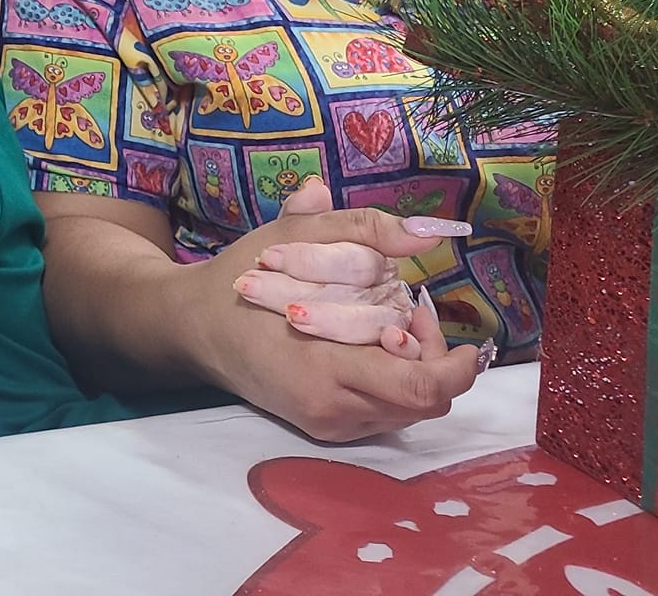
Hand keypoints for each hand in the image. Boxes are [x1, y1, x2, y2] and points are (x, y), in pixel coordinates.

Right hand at [182, 179, 484, 440]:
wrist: (193, 327)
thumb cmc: (244, 277)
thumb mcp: (296, 236)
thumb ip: (364, 229)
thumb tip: (431, 231)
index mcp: (325, 365)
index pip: (418, 387)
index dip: (454, 367)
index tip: (463, 337)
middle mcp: (332, 407)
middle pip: (424, 404)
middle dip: (437, 361)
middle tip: (416, 315)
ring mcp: (327, 424)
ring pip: (407, 412)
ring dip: (416, 371)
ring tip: (393, 326)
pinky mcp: (323, 429)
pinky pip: (383, 414)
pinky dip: (392, 383)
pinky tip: (372, 347)